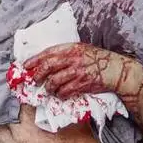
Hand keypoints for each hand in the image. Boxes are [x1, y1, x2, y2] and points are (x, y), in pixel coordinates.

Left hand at [25, 43, 142, 99]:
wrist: (116, 70)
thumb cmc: (98, 60)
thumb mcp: (82, 50)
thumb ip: (67, 53)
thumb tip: (47, 61)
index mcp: (72, 47)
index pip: (48, 53)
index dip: (35, 59)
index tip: (26, 65)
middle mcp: (73, 58)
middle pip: (48, 67)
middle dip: (37, 75)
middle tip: (34, 80)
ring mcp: (77, 72)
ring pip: (54, 81)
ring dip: (48, 88)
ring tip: (48, 90)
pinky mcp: (82, 84)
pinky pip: (65, 91)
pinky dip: (60, 94)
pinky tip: (60, 94)